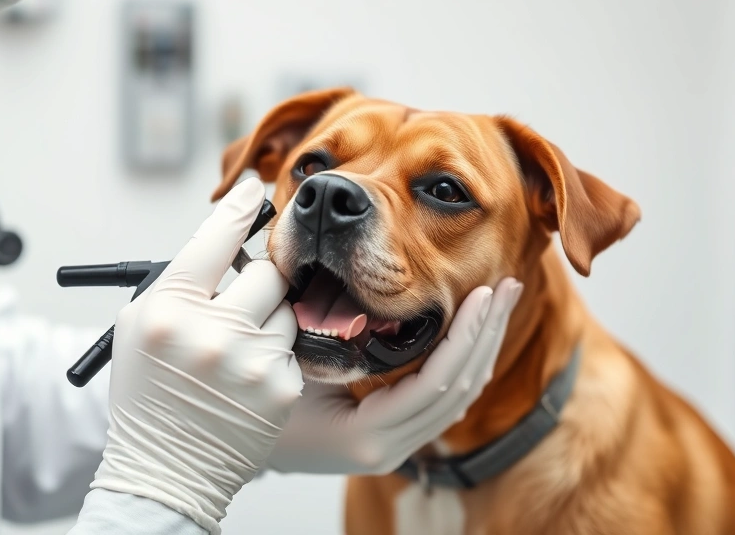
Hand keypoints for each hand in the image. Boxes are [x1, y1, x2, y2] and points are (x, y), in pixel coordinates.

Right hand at [90, 179, 301, 534]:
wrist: (166, 469)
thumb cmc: (148, 394)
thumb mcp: (140, 326)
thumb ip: (178, 281)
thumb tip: (222, 235)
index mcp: (169, 310)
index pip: (214, 238)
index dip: (237, 209)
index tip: (253, 191)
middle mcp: (212, 332)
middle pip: (267, 272)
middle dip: (261, 280)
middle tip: (246, 298)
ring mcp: (252, 361)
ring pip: (288, 310)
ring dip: (271, 320)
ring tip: (241, 349)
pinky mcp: (283, 387)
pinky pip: (295, 348)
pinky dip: (279, 356)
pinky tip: (251, 377)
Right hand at [267, 278, 521, 474]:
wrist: (226, 446)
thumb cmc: (248, 406)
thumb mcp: (284, 367)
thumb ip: (321, 339)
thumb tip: (352, 289)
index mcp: (366, 436)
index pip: (437, 383)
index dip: (464, 336)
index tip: (483, 293)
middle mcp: (387, 449)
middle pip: (459, 390)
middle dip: (487, 334)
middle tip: (508, 285)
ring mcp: (392, 448)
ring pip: (457, 398)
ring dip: (481, 346)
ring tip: (499, 302)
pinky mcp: (392, 438)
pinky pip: (441, 401)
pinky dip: (462, 362)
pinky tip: (472, 333)